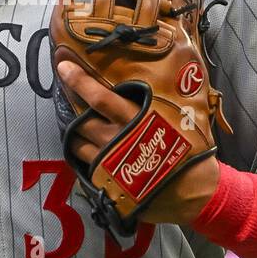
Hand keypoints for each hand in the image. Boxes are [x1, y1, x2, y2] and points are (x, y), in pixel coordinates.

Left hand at [55, 60, 220, 226]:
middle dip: (71, 105)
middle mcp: (116, 140)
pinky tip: (88, 148)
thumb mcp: (173, 119)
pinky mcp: (105, 181)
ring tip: (78, 124)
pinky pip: (84, 163)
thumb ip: (153, 102)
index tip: (64, 66)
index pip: (99, 97)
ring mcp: (108, 163)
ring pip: (77, 142)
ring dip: (74, 132)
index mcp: (134, 121)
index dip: (79, 81)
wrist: (192, 191)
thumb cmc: (188, 151)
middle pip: (81, 119)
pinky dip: (82, 153)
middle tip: (68, 94)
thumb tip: (145, 83)